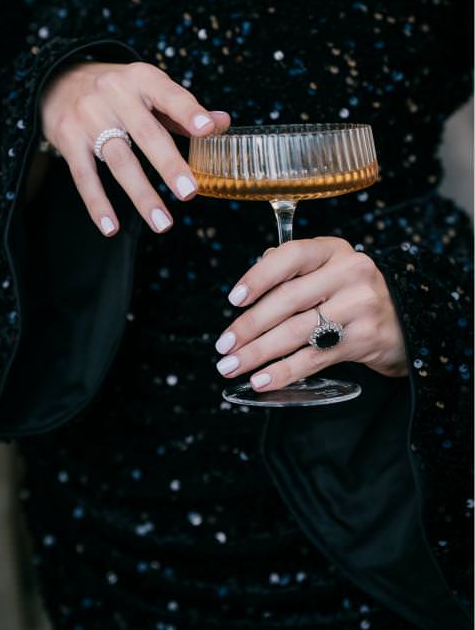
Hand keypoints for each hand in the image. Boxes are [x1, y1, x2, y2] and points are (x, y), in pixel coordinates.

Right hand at [39, 61, 230, 234]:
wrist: (60, 81)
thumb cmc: (119, 92)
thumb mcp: (150, 90)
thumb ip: (183, 111)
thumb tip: (222, 123)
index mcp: (142, 79)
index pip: (170, 95)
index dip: (189, 112)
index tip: (207, 129)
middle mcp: (114, 93)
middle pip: (146, 134)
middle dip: (168, 165)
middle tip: (189, 193)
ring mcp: (88, 116)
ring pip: (118, 161)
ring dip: (141, 195)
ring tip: (162, 224)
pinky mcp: (67, 138)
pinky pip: (84, 176)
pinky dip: (98, 204)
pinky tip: (111, 227)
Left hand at [214, 237, 408, 391]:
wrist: (405, 321)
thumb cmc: (352, 293)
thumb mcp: (328, 268)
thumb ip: (292, 269)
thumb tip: (254, 277)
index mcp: (333, 250)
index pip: (290, 256)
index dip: (258, 277)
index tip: (234, 299)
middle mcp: (349, 273)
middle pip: (288, 299)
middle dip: (249, 325)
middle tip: (224, 345)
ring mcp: (359, 306)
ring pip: (297, 331)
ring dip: (258, 352)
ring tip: (232, 365)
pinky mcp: (364, 340)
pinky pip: (314, 358)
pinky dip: (283, 371)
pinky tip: (261, 380)